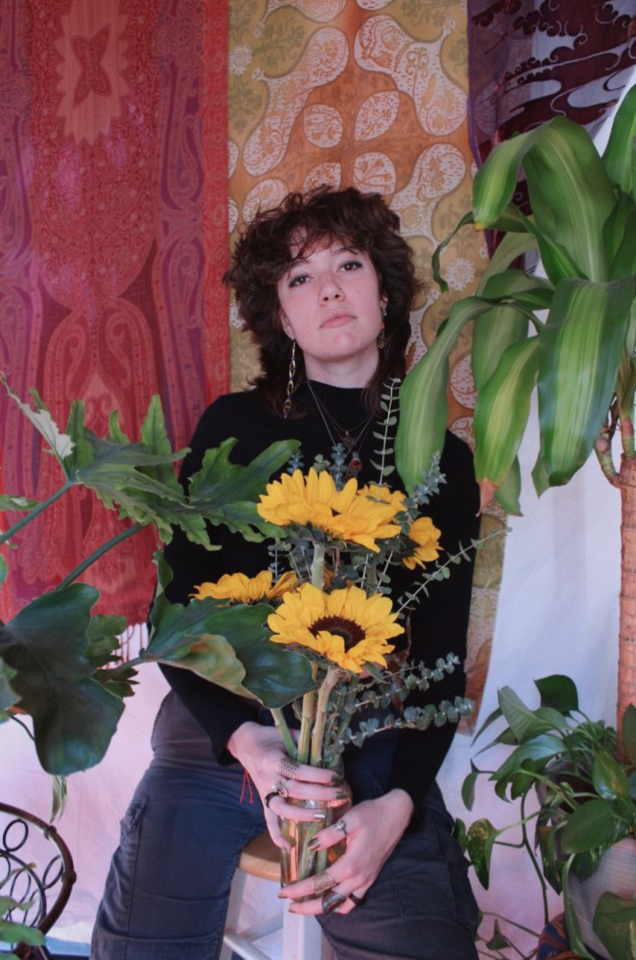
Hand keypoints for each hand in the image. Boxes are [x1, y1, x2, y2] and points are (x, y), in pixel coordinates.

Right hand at [225, 722, 348, 848]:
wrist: (246, 744)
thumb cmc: (270, 737)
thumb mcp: (286, 733)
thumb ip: (305, 741)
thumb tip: (329, 746)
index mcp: (273, 760)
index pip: (298, 771)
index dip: (317, 775)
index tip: (336, 776)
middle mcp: (268, 779)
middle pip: (295, 791)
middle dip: (319, 794)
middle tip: (340, 795)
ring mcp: (265, 792)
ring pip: (282, 809)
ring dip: (302, 815)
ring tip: (322, 817)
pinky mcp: (263, 801)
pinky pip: (268, 821)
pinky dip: (276, 835)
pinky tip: (288, 847)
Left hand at [278, 789, 414, 914]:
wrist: (397, 814)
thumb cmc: (372, 814)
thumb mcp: (350, 819)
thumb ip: (329, 834)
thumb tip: (310, 847)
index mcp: (350, 865)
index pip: (319, 883)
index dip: (299, 890)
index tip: (283, 892)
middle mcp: (358, 878)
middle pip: (328, 902)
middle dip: (307, 907)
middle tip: (290, 905)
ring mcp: (366, 881)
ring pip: (341, 906)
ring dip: (323, 908)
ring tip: (307, 903)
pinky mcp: (370, 879)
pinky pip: (354, 902)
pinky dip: (339, 905)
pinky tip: (330, 897)